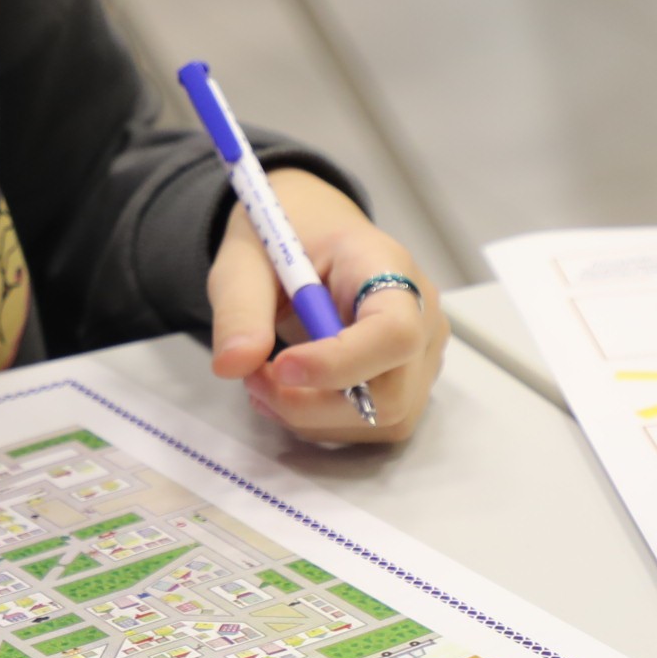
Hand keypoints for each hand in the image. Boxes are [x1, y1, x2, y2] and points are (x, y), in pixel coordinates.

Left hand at [207, 170, 447, 442]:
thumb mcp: (246, 259)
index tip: (279, 366)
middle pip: (391, 393)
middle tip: (253, 378)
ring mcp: (421, 355)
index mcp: (389, 269)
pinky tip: (286, 393)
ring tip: (262, 383)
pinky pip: (373, 425)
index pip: (394, 332)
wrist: (311, 232)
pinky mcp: (405, 382)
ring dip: (312, 417)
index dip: (339, 363)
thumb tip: (233, 365)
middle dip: (312, 403)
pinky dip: (321, 422)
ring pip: (383, 420)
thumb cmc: (287, 237)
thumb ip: (239, 308)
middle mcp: (422, 317)